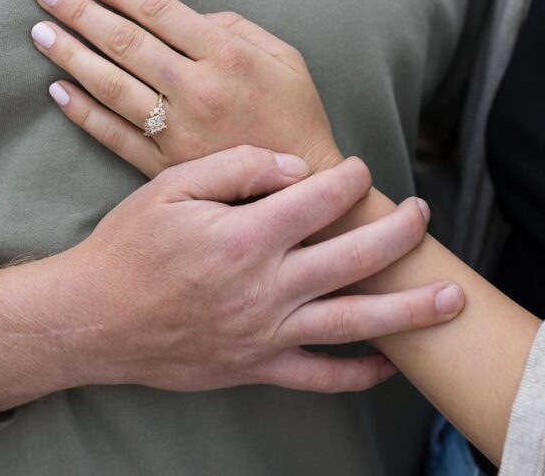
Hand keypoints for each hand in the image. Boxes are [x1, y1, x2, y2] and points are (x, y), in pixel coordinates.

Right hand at [0, 146, 464, 413]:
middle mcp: (267, 287)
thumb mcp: (172, 186)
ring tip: (452, 299)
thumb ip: (240, 166)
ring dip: (410, 310)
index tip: (361, 170)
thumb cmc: (129, 247)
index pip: (323, 198)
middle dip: (400, 233)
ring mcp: (267, 333)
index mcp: (247, 235)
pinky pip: (321, 378)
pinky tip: (391, 366)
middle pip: (357, 258)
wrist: (91, 318)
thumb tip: (299, 167)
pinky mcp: (258, 367)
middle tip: (422, 215)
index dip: (352, 179)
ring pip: (356, 323)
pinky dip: (360, 375)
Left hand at [30, 0, 342, 177]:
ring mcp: (179, 130)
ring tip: (41, 33)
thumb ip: (238, 29)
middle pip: (126, 43)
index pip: (160, 11)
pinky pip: (114, 134)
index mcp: (229, 56)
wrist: (304, 192)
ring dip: (71, 56)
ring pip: (111, 85)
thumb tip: (190, 18)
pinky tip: (58, 91)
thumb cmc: (297, 117)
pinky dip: (82, 112)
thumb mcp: (287, 60)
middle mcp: (198, 89)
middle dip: (80, 13)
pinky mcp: (165, 165)